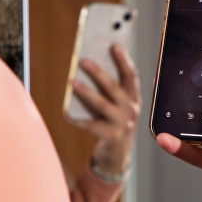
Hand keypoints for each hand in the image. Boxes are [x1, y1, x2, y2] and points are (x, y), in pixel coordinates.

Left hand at [71, 44, 140, 174]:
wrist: (116, 157)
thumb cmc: (112, 125)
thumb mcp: (115, 107)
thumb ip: (108, 90)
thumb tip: (89, 68)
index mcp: (134, 98)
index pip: (130, 75)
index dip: (123, 59)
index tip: (113, 44)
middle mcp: (132, 109)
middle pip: (114, 87)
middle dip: (98, 72)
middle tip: (84, 60)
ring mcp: (124, 124)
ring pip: (102, 104)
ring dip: (86, 92)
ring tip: (72, 82)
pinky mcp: (113, 137)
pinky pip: (93, 125)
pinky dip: (79, 119)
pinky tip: (67, 114)